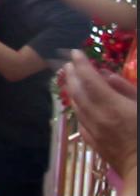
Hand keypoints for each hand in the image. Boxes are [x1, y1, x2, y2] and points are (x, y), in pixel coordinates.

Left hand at [64, 49, 137, 180]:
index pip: (89, 79)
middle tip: (69, 63)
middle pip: (78, 91)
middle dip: (72, 74)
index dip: (81, 64)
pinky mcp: (94, 143)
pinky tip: (78, 104)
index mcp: (112, 106)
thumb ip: (126, 89)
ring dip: (72, 90)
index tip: (76, 52)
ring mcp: (93, 131)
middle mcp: (97, 117)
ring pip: (76, 106)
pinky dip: (78, 108)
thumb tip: (107, 76)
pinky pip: (80, 121)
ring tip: (71, 78)